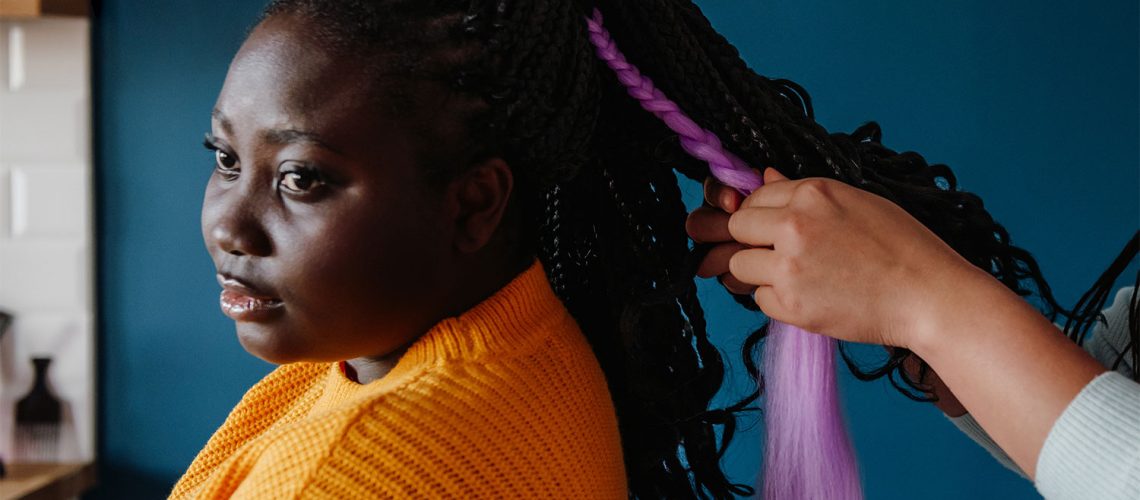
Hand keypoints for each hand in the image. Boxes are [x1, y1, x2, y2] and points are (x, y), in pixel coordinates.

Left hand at [688, 168, 979, 349]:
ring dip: (758, 273)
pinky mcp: (791, 305)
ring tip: (796, 278)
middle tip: (779, 255)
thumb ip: (804, 193)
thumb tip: (764, 175)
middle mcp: (794, 225)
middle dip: (751, 240)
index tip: (775, 229)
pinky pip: (759, 299)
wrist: (928, 296)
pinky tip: (810, 297)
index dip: (762, 214)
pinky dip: (777, 301)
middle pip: (737, 227)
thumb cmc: (902, 247)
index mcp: (812, 193)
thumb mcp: (856, 202)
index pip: (755, 196)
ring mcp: (789, 266)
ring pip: (738, 265)